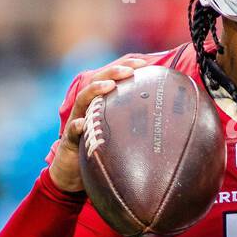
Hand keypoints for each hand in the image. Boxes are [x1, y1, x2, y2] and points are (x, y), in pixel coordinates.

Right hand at [49, 56, 148, 191]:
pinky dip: (77, 126)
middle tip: (130, 70)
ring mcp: (77, 121)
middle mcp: (87, 107)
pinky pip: (72, 131)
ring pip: (83, 100)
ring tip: (109, 85)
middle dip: (113, 72)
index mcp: (100, 102)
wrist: (72, 173)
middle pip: (97, 81)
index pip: (112, 77)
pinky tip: (84, 123)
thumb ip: (134, 122)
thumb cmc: (100, 149)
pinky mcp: (69, 140)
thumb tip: (167, 118)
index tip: (144, 63)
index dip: (125, 66)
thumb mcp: (119, 132)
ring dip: (96, 90)